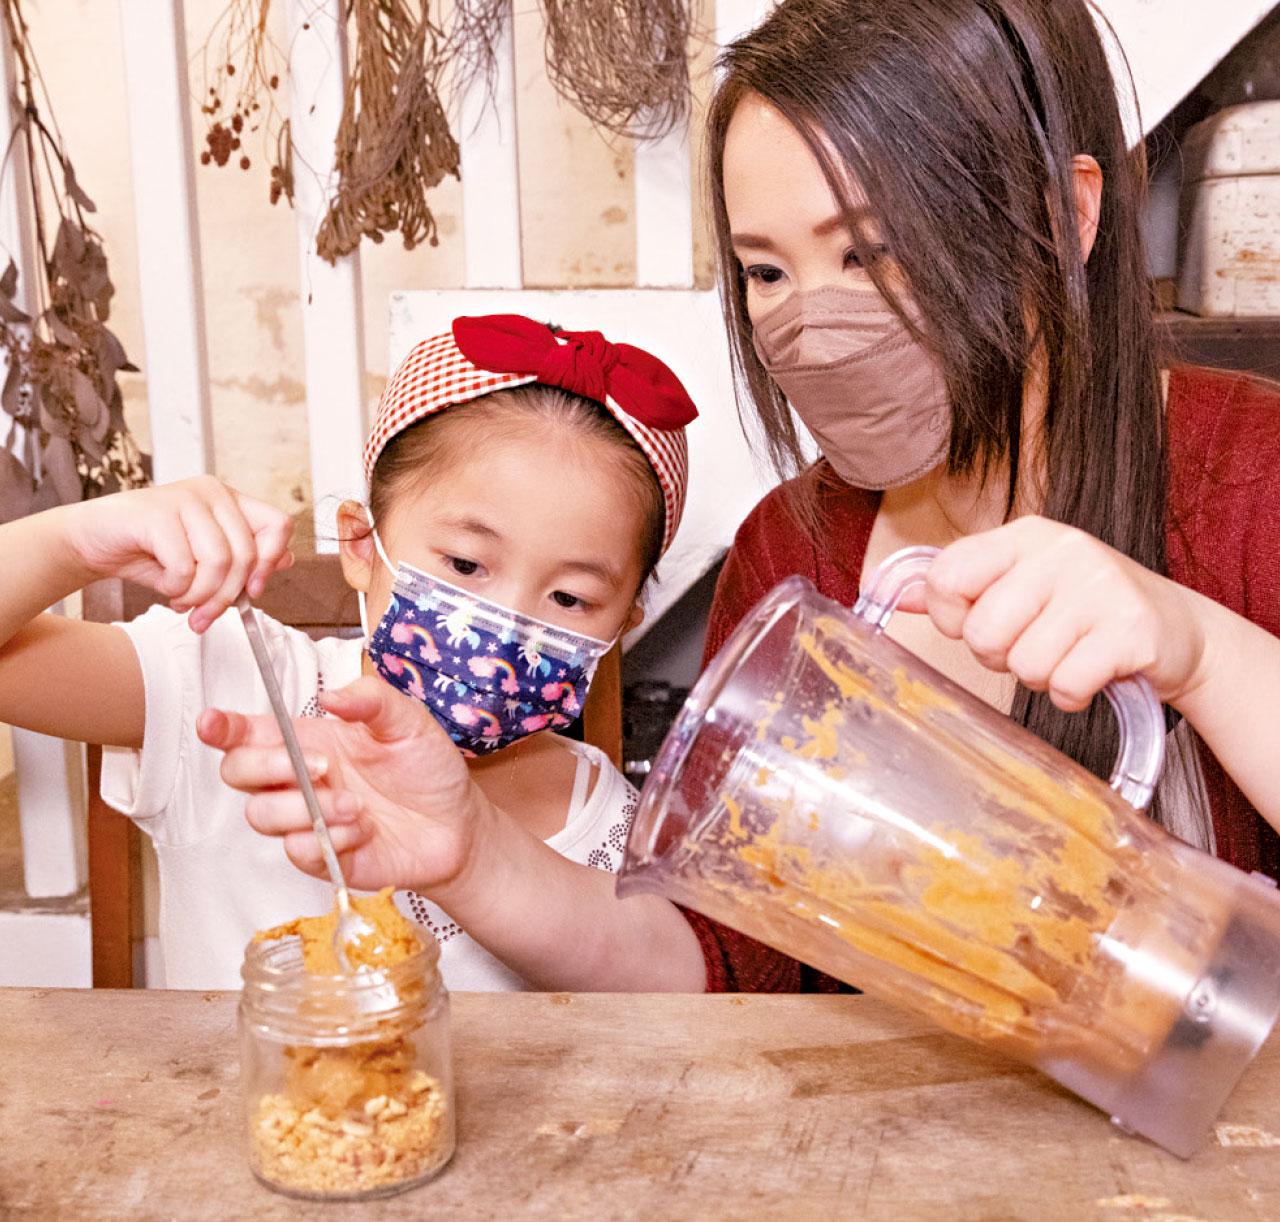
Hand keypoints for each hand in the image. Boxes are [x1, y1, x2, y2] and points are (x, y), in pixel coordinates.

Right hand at [63, 476, 293, 631]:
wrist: (95, 543)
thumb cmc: (151, 552)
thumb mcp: (203, 561)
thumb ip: (244, 560)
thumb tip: (287, 560)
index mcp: (230, 501)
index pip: (278, 525)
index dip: (271, 563)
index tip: (252, 592)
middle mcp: (213, 492)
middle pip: (247, 554)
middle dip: (226, 596)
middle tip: (204, 616)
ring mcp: (185, 498)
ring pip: (219, 562)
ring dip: (200, 595)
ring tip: (182, 601)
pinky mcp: (157, 512)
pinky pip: (184, 565)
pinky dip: (175, 588)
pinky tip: (164, 584)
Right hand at [197, 676, 487, 892]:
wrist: (457, 826)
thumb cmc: (428, 769)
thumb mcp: (410, 722)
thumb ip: (373, 700)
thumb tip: (332, 696)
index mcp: (310, 740)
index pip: (248, 733)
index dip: (222, 728)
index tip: (214, 724)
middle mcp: (298, 779)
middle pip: (237, 772)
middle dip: (265, 767)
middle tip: (322, 767)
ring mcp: (306, 820)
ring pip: (260, 815)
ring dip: (304, 808)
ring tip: (357, 806)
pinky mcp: (321, 857)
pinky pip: (295, 851)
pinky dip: (325, 839)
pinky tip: (361, 830)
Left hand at [909, 516, 1208, 710]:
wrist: (1178, 632)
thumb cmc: (1082, 612)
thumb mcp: (1020, 584)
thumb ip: (959, 588)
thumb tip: (891, 592)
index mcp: (1024, 536)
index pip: (947, 576)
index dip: (951, 617)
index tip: (979, 621)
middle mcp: (1061, 551)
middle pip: (981, 631)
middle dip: (998, 655)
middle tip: (1033, 645)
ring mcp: (1100, 587)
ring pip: (1023, 663)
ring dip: (1040, 677)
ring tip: (1068, 655)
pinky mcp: (1131, 630)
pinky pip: (1066, 685)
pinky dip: (1072, 695)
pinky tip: (1091, 674)